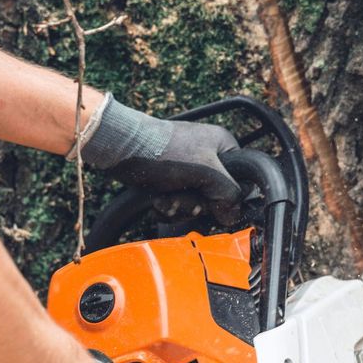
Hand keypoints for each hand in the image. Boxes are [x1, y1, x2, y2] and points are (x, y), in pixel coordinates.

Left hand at [78, 95, 241, 223]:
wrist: (122, 149)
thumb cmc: (163, 151)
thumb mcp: (206, 172)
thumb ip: (228, 194)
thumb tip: (233, 215)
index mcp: (223, 147)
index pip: (240, 181)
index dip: (226, 196)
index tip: (211, 197)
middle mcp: (208, 157)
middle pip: (216, 197)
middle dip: (195, 204)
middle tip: (182, 195)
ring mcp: (189, 170)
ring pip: (196, 204)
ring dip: (180, 207)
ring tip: (166, 197)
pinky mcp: (171, 181)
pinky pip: (179, 204)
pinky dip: (168, 208)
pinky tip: (158, 201)